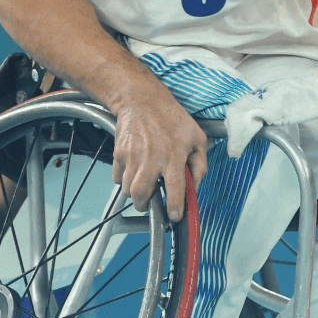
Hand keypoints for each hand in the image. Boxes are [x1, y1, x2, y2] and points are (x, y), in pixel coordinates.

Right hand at [109, 76, 206, 220]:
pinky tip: (133, 173)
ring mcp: (133, 156)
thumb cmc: (172, 119)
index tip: (174, 216)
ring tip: (142, 187)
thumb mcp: (197, 138)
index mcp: (174, 156)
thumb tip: (195, 186)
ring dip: (134, 194)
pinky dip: (123, 180)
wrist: (142, 101)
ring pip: (127, 189)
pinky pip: (117, 177)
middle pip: (141, 195)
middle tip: (149, 204)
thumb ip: (200, 165)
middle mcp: (152, 158)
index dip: (175, 208)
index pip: (175, 190)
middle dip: (144, 206)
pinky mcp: (119, 153)